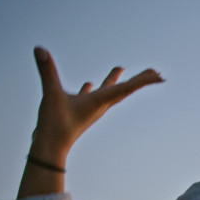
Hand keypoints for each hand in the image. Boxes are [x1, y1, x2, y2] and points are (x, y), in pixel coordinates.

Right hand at [29, 46, 163, 162]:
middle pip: (123, 90)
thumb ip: (46, 71)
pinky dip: (91, 89)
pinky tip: (89, 84)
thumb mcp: (51, 95)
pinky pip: (88, 97)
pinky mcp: (78, 113)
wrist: (49, 151)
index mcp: (99, 101)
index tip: (160, 75)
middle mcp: (99, 106)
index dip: (143, 80)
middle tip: (156, 72)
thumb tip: (39, 49)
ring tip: (121, 68)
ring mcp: (89, 110)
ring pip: (106, 92)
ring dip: (115, 80)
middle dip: (139, 80)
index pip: (126, 88)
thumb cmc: (53, 125)